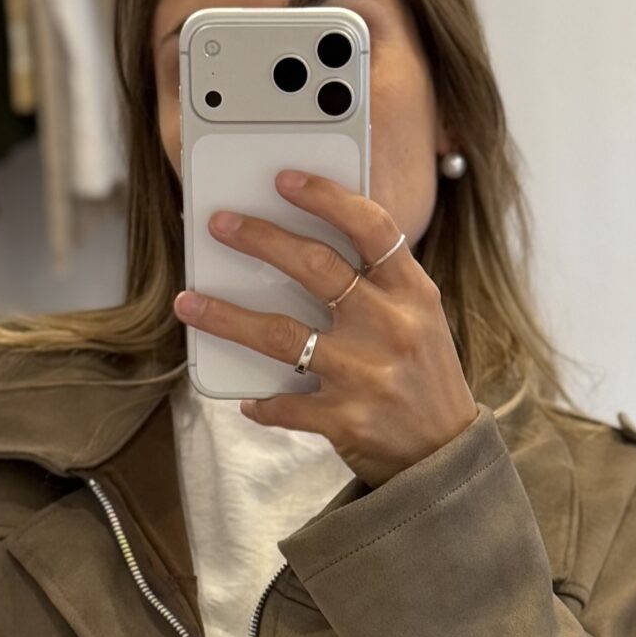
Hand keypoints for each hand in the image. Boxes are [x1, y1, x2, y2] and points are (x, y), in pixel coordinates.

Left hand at [173, 167, 480, 487]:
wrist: (446, 457)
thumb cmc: (424, 378)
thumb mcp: (422, 320)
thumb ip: (379, 284)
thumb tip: (304, 244)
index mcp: (414, 294)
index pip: (371, 227)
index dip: (325, 197)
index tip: (284, 179)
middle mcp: (392, 327)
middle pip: (315, 267)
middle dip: (260, 239)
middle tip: (220, 224)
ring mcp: (367, 375)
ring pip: (281, 334)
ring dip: (226, 317)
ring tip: (189, 302)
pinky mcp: (345, 419)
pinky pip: (284, 403)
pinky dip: (261, 402)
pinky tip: (247, 399)